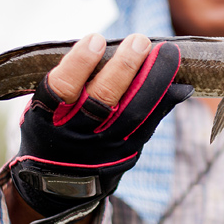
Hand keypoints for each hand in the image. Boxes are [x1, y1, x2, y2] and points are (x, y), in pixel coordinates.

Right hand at [8, 34, 192, 223]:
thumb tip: (100, 44)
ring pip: (132, 112)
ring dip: (152, 80)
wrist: (59, 185)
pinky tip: (179, 84)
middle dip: (124, 66)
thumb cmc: (53, 128)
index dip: (79, 63)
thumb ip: (65, 80)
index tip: (96, 39)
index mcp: (46, 117)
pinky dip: (165, 103)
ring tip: (166, 53)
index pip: (62, 87)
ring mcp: (103, 146)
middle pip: (102, 99)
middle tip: (139, 40)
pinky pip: (148, 127)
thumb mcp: (43, 109)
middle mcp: (75, 133)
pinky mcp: (125, 154)